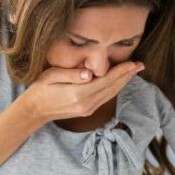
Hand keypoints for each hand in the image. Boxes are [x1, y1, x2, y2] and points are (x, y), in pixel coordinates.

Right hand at [22, 60, 143, 124]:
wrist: (34, 111)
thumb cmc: (40, 89)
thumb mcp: (51, 76)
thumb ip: (71, 74)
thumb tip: (89, 73)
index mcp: (78, 93)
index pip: (106, 80)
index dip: (121, 71)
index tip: (134, 63)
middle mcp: (86, 103)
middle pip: (112, 88)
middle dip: (127, 76)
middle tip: (141, 65)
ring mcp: (88, 109)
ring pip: (111, 94)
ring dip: (123, 82)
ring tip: (134, 72)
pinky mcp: (87, 111)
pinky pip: (105, 98)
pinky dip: (115, 88)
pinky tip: (119, 82)